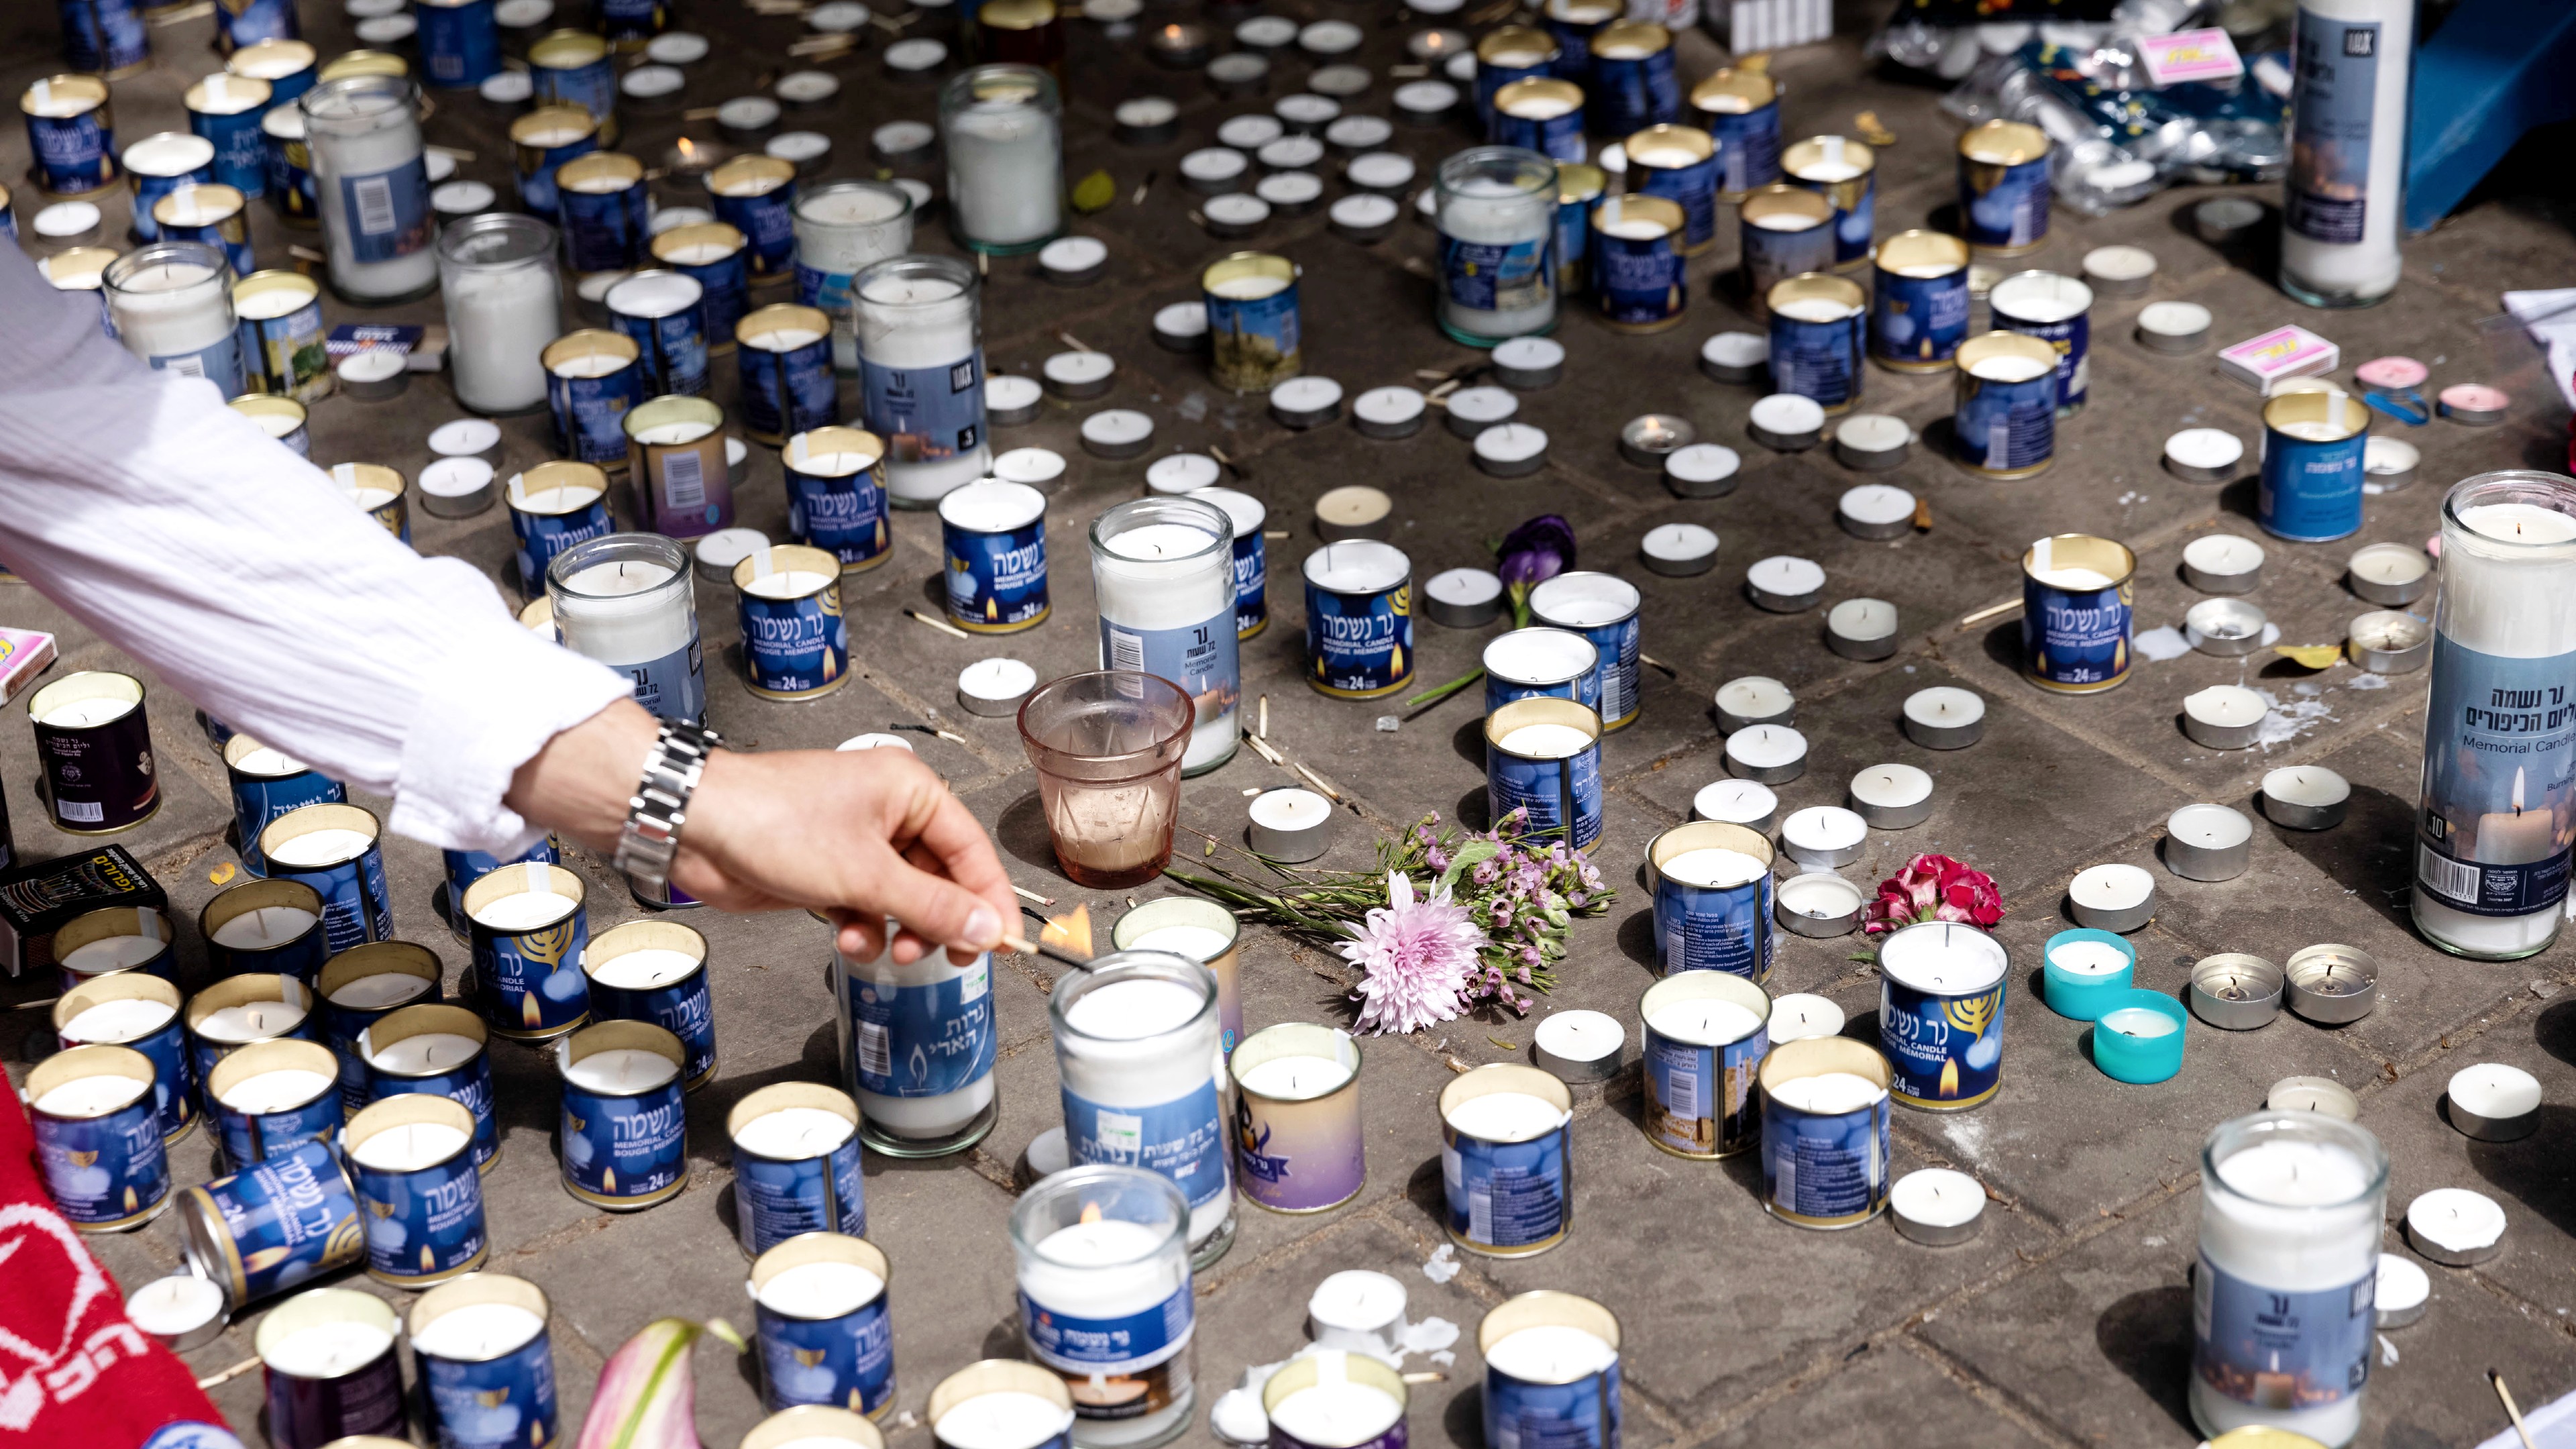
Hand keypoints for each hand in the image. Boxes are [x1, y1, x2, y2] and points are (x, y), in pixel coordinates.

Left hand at [509, 700, 1015, 963]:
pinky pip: (868, 907)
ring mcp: (856, 842)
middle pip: (941, 878)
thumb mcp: (865, 873)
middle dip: (940, 921)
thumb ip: (932, 906)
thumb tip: (986, 928)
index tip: (1003, 942)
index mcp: (910, 791)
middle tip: (946, 957)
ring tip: (892, 949)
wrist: (695, 826)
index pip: (971, 851)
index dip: (989, 900)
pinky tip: (848, 938)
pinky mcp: (827, 869)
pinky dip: (864, 928)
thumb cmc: (772, 821)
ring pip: (904, 898)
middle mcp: (889, 812)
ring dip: (901, 930)